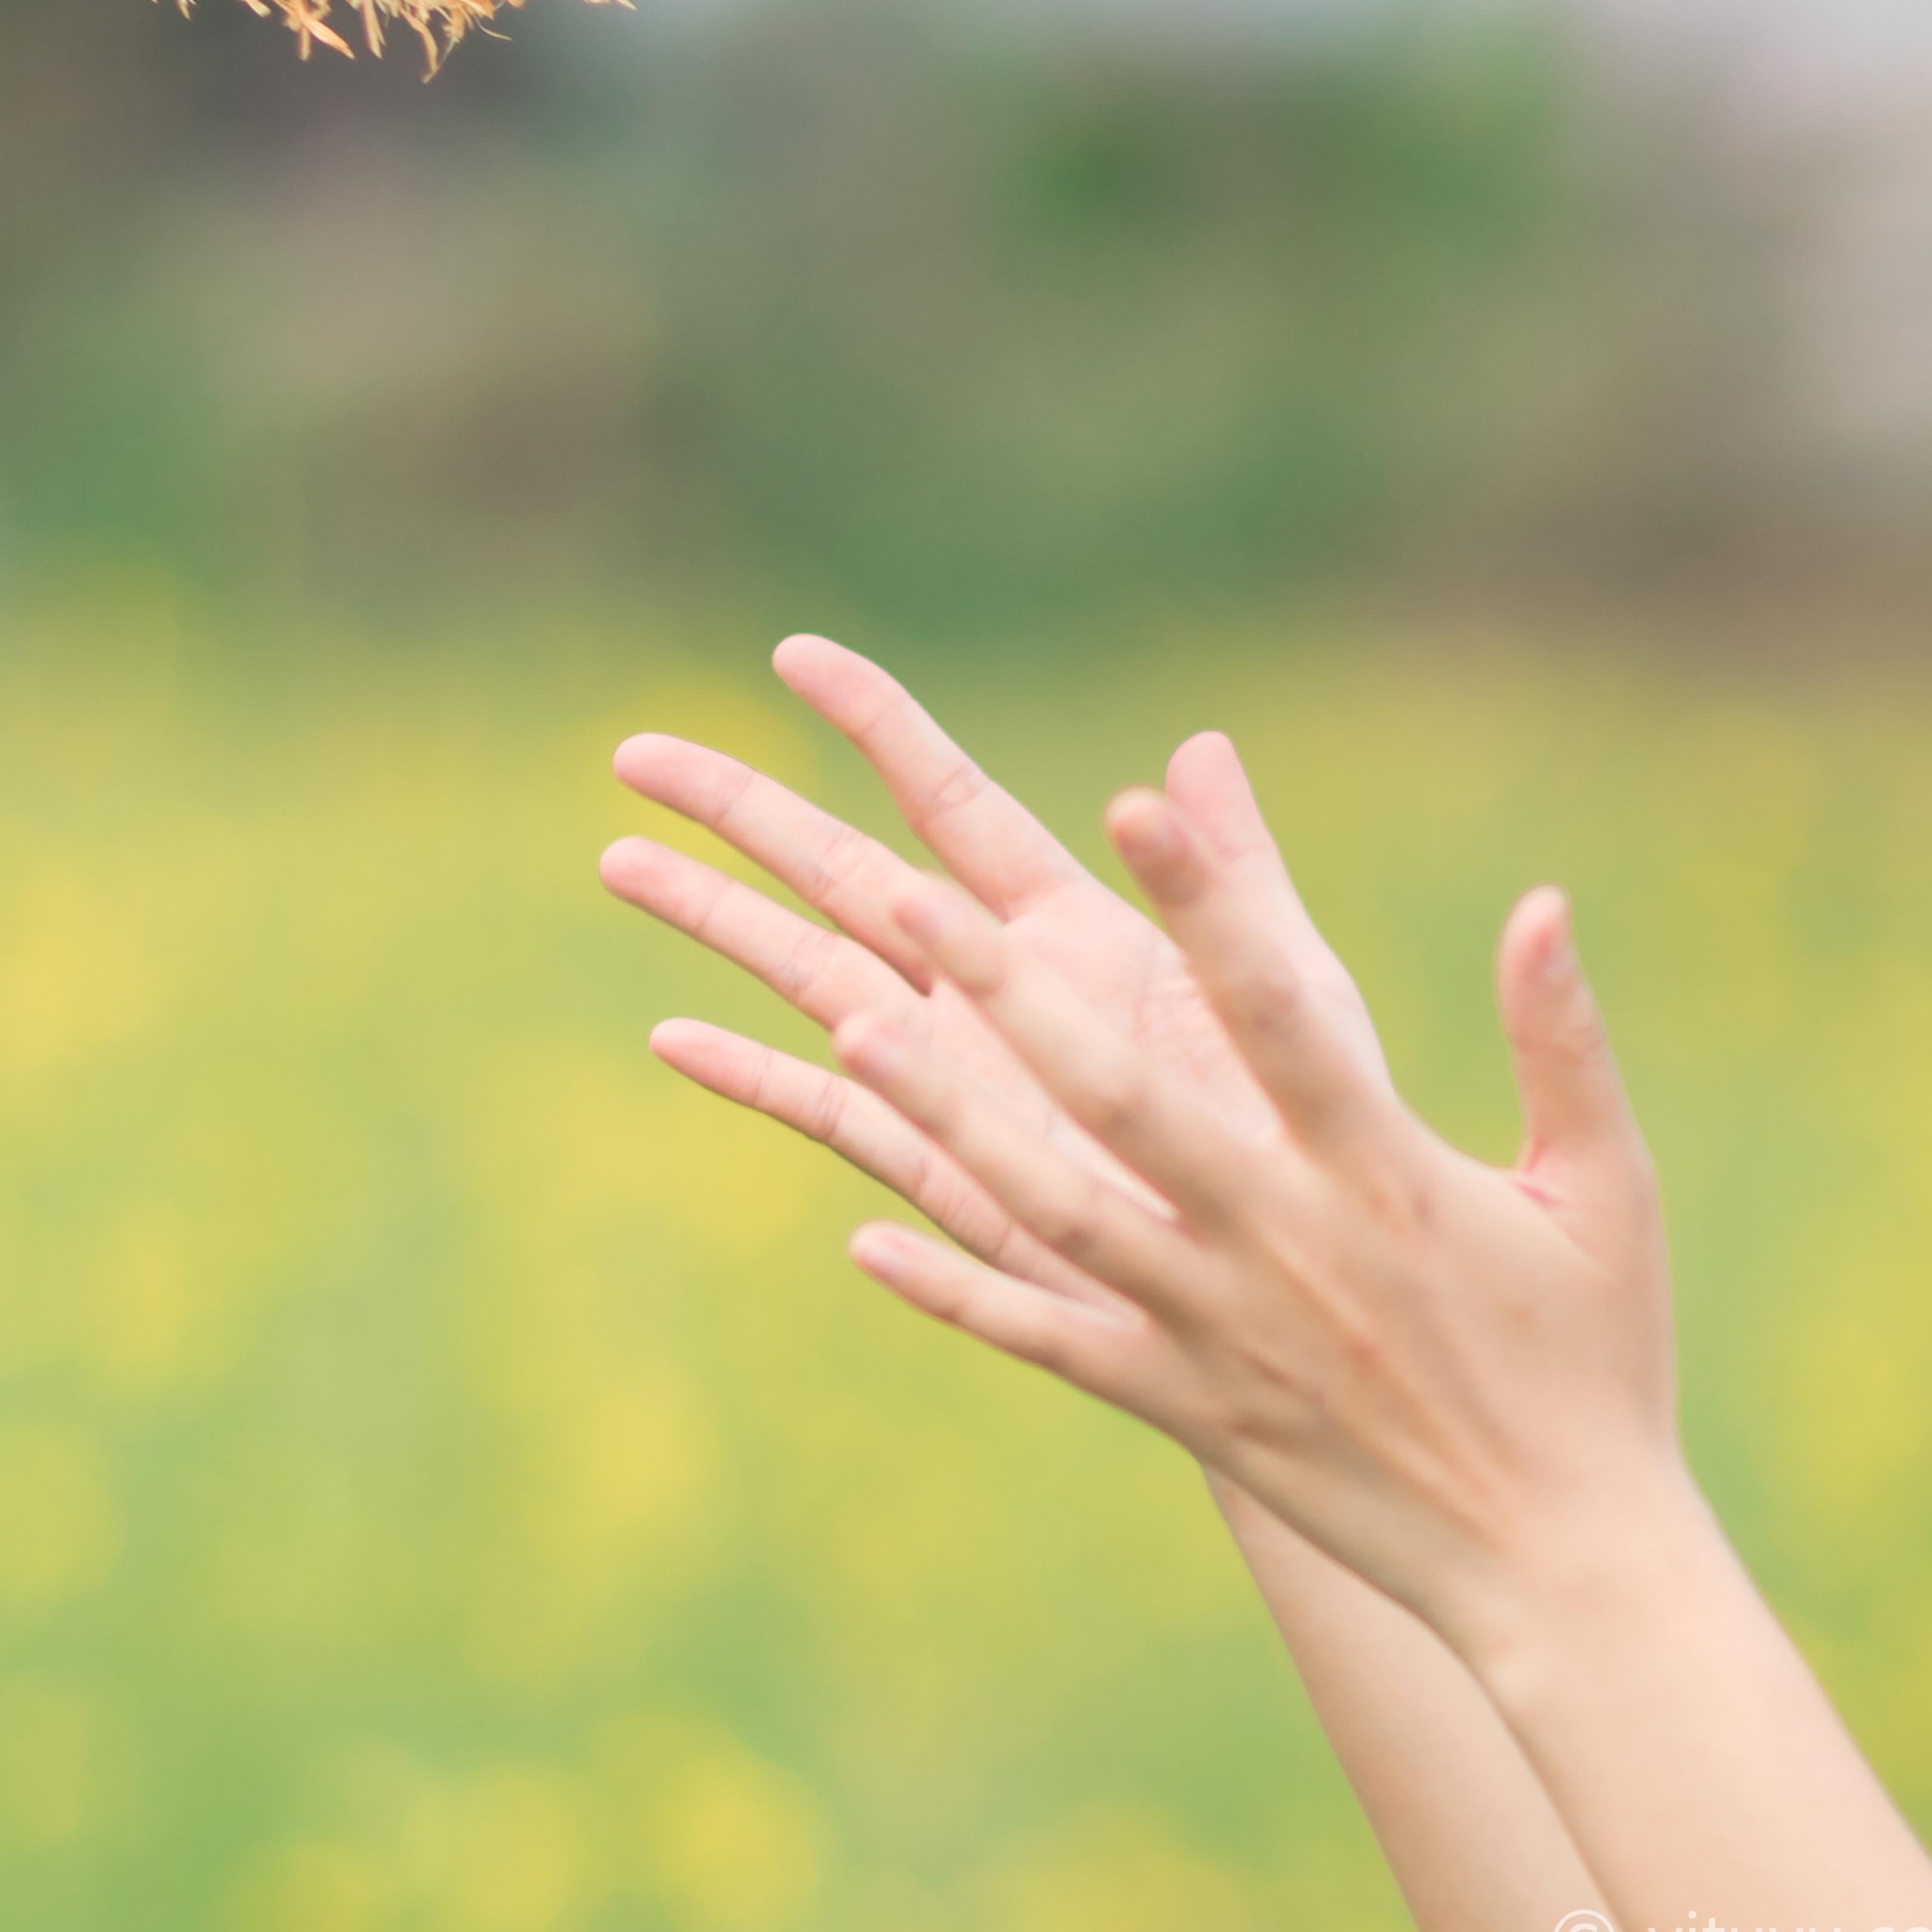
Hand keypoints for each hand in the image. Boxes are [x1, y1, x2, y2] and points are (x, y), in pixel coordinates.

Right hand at [601, 633, 1389, 1306]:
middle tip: (633, 751)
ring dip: (714, 920)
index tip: (793, 654)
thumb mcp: (1284, 980)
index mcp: (1069, 924)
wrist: (1312, 1278)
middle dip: (740, 811)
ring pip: (807, 972)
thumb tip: (1197, 749)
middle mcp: (991, 982)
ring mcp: (955, 1070)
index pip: (948, 799)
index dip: (874, 724)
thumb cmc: (1315, 1125)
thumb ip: (1233, 872)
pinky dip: (752, 1077)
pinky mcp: (944, 1165)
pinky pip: (829, 1111)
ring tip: (616, 859)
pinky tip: (672, 1038)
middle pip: (840, 869)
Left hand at [835, 775, 1689, 1665]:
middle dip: (1015, 995)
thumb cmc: (1597, 1359)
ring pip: (1054, 1216)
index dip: (1207, 903)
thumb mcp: (1607, 1188)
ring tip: (853, 1032)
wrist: (1560, 1567)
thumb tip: (1542, 900)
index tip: (1136, 802)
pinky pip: (1049, 1344)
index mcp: (1381, 1171)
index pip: (1277, 1010)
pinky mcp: (1184, 1408)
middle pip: (1123, 1101)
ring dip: (951, 1122)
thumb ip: (1561, 1038)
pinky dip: (956, 1293)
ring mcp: (1218, 1333)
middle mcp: (1282, 1244)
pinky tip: (864, 1238)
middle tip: (912, 896)